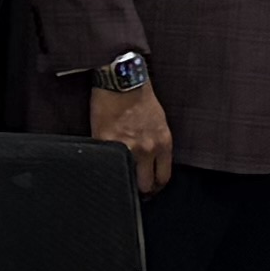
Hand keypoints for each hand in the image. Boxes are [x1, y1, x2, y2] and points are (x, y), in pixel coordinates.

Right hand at [88, 79, 175, 197]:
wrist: (122, 80)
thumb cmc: (139, 97)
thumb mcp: (159, 122)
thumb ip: (157, 143)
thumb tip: (150, 162)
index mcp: (163, 143)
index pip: (163, 177)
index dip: (156, 186)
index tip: (150, 188)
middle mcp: (148, 149)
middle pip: (146, 184)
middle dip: (141, 190)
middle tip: (134, 189)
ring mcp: (127, 148)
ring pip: (127, 180)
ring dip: (124, 181)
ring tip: (119, 179)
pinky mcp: (107, 143)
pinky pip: (108, 164)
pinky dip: (107, 166)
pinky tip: (106, 165)